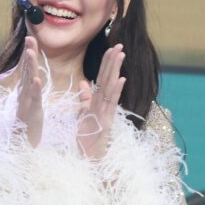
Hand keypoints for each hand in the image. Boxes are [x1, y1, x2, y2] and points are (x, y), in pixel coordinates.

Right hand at [15, 37, 43, 147]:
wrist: (21, 147)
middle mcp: (24, 95)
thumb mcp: (31, 105)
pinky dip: (34, 90)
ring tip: (31, 53)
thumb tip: (31, 77)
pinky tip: (36, 80)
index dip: (29, 54)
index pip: (27, 69)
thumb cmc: (26, 127)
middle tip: (30, 38)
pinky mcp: (31, 114)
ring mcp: (26, 104)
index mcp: (27, 92)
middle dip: (28, 55)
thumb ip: (32, 90)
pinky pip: (33, 100)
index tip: (31, 38)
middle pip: (26, 71)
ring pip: (28, 82)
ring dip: (29, 67)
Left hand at [77, 44, 125, 158]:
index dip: (105, 64)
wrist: (90, 159)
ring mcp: (107, 113)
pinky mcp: (107, 122)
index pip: (102, 79)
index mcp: (97, 102)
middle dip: (113, 62)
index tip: (110, 48)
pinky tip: (122, 79)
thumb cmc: (87, 139)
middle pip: (108, 80)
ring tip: (121, 55)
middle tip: (119, 45)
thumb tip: (83, 83)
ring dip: (116, 71)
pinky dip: (116, 92)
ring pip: (111, 88)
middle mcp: (104, 105)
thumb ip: (84, 99)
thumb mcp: (83, 115)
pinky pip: (111, 104)